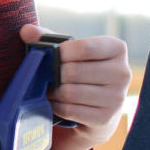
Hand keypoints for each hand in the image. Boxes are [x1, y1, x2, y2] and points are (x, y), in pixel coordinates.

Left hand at [23, 25, 128, 149]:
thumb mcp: (71, 51)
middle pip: (74, 71)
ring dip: (54, 92)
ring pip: (71, 92)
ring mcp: (116, 98)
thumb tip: (26, 30)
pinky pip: (70, 110)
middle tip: (47, 76)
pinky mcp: (105, 118)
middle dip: (55, 75)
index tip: (52, 56)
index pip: (84, 47)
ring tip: (50, 88)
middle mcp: (122, 73)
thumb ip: (49, 38)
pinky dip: (57, 106)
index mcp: (117, 49)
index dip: (62, 52)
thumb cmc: (82, 71)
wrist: (98, 108)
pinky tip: (56, 102)